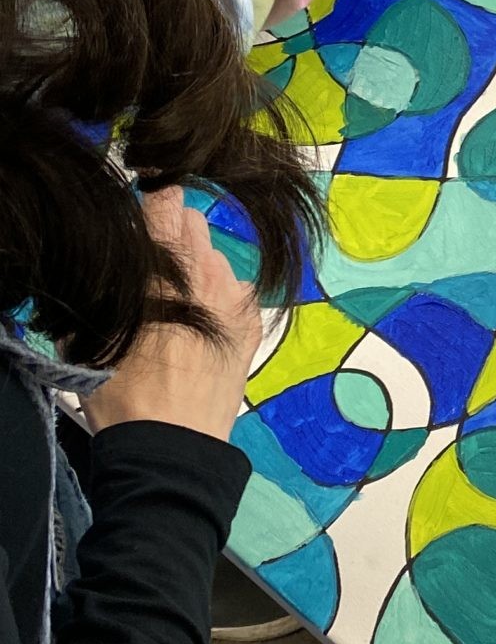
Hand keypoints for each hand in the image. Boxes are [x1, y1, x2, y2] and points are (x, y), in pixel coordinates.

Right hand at [82, 190, 261, 441]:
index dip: (155, 204)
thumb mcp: (95, 331)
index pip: (167, 202)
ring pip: (216, 259)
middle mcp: (205, 271)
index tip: (146, 214)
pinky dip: (220, 299)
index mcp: (163, 266)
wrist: (171, 441)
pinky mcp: (252, 322)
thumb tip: (111, 265)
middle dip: (173, 237)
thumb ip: (107, 286)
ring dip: (197, 270)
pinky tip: (201, 327)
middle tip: (153, 267)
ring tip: (175, 307)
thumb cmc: (121, 390)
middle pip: (193, 225)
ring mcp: (235, 296)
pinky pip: (236, 292)